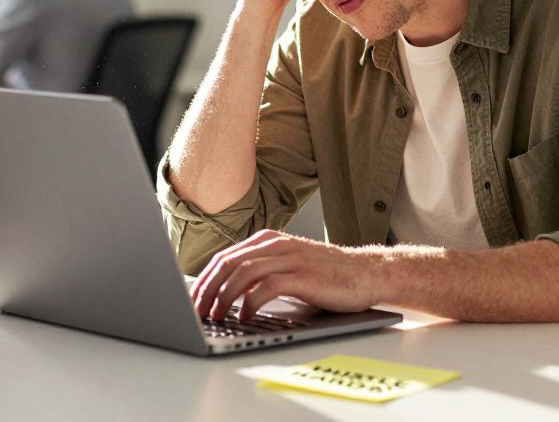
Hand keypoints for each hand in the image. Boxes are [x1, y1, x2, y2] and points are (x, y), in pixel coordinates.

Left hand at [191, 229, 383, 320]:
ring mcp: (290, 258)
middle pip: (228, 263)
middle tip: (196, 312)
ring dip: (223, 297)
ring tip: (215, 316)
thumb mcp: (288, 269)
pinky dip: (249, 303)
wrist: (367, 273)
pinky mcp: (304, 275)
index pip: (224, 258)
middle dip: (207, 290)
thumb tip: (226, 296)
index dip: (204, 280)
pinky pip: (266, 287)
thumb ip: (261, 275)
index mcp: (268, 240)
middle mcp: (276, 245)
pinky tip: (244, 317)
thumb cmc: (327, 276)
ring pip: (243, 273)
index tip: (192, 301)